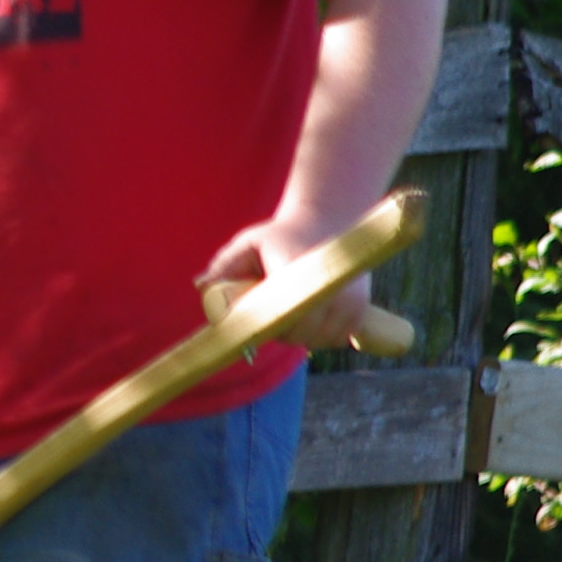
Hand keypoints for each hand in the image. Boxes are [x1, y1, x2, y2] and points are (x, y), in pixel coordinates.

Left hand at [198, 217, 371, 352]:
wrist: (328, 221)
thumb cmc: (280, 235)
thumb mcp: (249, 243)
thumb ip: (224, 265)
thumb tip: (199, 285)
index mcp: (295, 272)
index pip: (278, 320)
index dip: (266, 327)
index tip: (257, 320)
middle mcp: (327, 289)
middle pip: (298, 335)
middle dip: (281, 332)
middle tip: (272, 313)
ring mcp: (349, 301)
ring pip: (318, 340)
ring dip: (303, 335)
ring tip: (292, 311)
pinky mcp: (361, 309)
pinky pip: (336, 339)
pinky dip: (322, 335)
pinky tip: (311, 317)